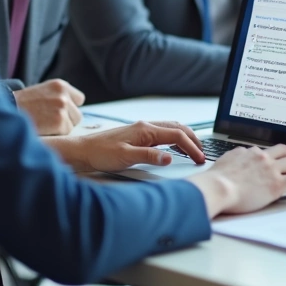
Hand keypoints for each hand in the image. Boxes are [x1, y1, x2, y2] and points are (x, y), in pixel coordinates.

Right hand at [12, 79, 83, 135]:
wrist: (6, 111)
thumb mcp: (41, 93)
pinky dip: (54, 135)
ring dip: (60, 129)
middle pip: (77, 115)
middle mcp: (63, 95)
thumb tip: (74, 111)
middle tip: (47, 121)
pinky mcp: (59, 122)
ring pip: (71, 125)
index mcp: (60, 85)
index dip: (70, 108)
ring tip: (43, 125)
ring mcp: (62, 107)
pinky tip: (42, 130)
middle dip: (66, 121)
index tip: (58, 113)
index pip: (79, 99)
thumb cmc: (21, 106)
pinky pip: (64, 133)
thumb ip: (58, 98)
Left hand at [61, 120, 204, 172]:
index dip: (192, 148)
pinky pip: (163, 133)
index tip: (200, 160)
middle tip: (202, 155)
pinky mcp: (138, 134)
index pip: (177, 136)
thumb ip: (149, 157)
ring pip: (171, 129)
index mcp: (145, 130)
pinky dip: (175, 139)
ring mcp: (142, 129)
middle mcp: (146, 126)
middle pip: (178, 129)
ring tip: (193, 151)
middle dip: (193, 140)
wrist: (83, 150)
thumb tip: (170, 158)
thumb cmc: (100, 154)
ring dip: (185, 138)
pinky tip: (175, 148)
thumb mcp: (126, 158)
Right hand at [189, 144, 285, 216]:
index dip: (270, 157)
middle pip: (283, 150)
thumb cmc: (215, 180)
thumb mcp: (223, 160)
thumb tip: (238, 156)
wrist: (217, 187)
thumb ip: (234, 157)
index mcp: (248, 153)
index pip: (263, 151)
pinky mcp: (277, 184)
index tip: (272, 161)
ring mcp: (271, 170)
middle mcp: (262, 157)